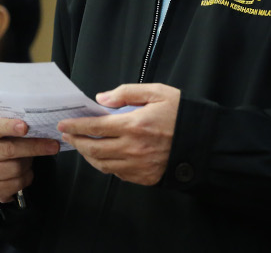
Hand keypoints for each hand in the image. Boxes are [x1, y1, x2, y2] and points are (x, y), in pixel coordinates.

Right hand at [0, 117, 59, 202]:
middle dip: (35, 147)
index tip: (25, 127)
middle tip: (54, 145)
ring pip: (16, 168)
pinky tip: (24, 172)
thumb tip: (42, 128)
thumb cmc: (3, 141)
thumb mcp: (5, 129)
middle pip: (10, 150)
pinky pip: (16, 184)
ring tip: (29, 159)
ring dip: (29, 164)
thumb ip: (17, 126)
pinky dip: (26, 177)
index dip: (10, 127)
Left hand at [58, 83, 179, 185]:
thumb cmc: (182, 114)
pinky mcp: (144, 178)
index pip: (95, 127)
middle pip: (93, 149)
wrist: (205, 142)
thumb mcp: (157, 92)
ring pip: (102, 165)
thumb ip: (127, 93)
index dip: (76, 126)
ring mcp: (137, 166)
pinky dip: (105, 166)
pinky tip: (103, 157)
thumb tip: (102, 99)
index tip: (65, 124)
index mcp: (133, 125)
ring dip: (88, 156)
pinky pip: (117, 174)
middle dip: (77, 142)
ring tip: (82, 146)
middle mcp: (132, 148)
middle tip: (68, 136)